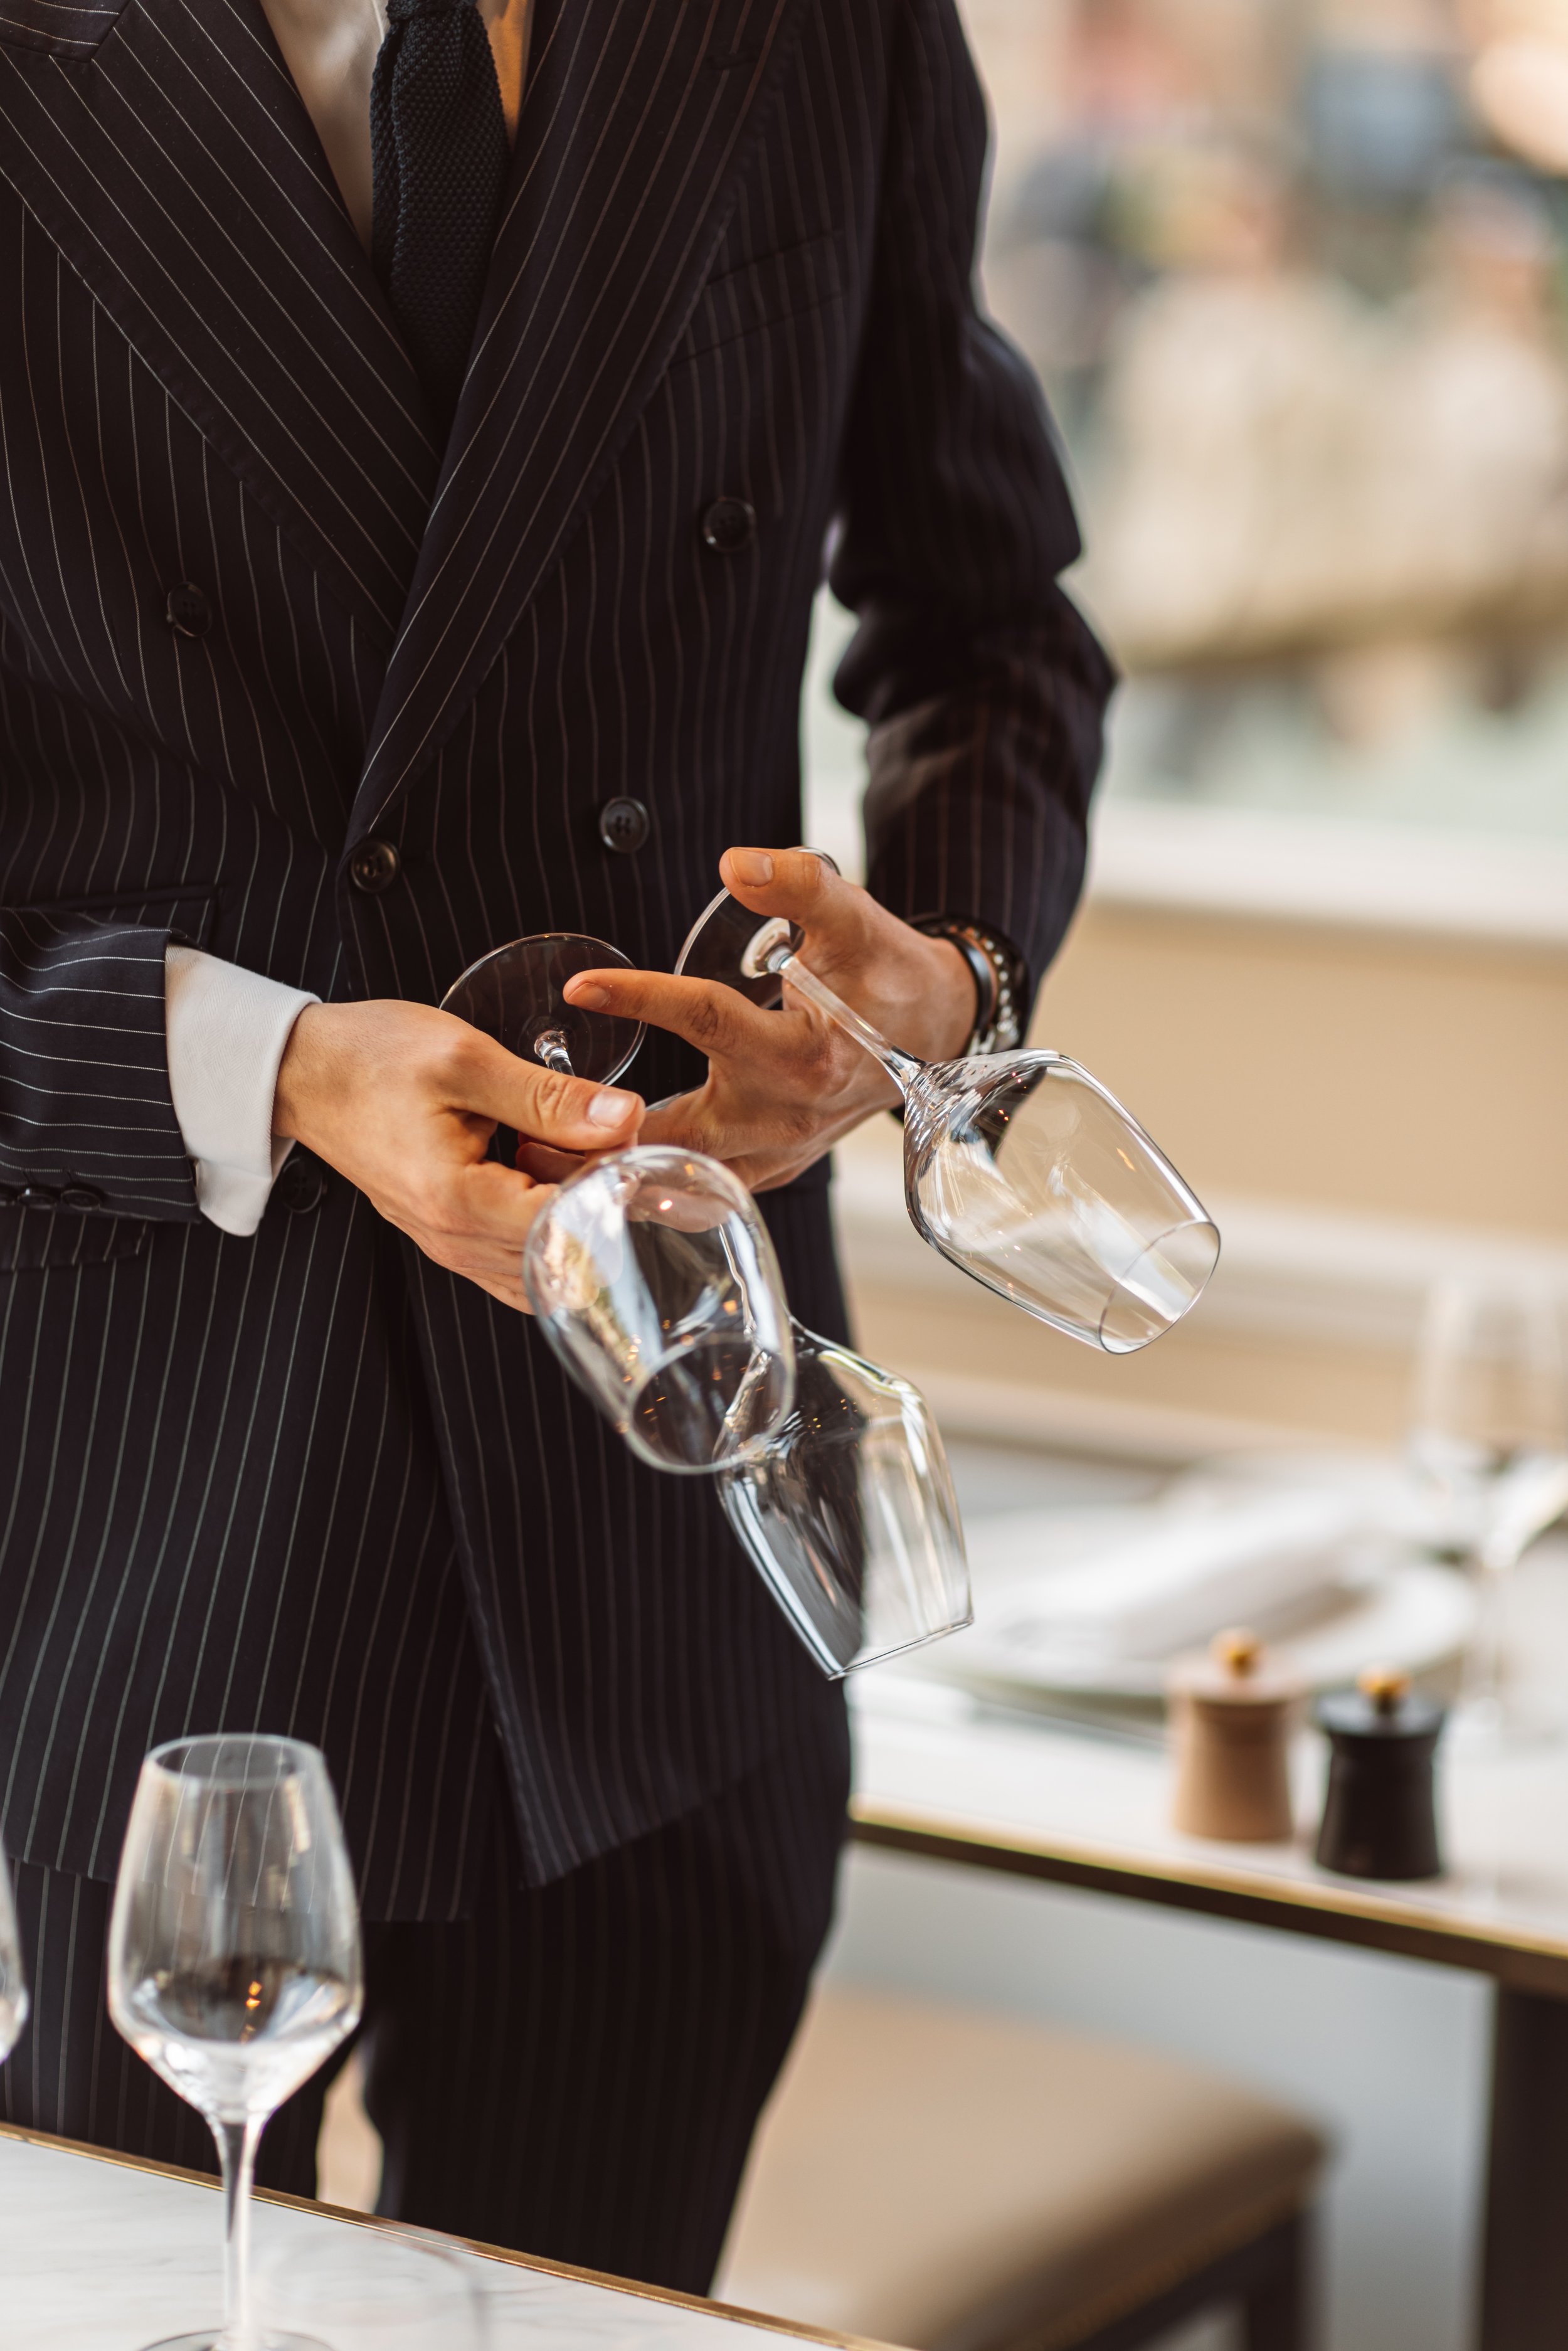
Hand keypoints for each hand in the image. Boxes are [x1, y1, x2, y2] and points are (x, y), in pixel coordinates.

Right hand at [273, 999, 642, 1309]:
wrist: (303, 1072)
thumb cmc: (370, 1059)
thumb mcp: (466, 1060)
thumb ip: (550, 1097)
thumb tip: (624, 1118)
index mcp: (459, 1202)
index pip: (570, 1226)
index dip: (614, 1186)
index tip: (628, 1140)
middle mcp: (453, 1240)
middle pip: (565, 1251)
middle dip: (600, 1198)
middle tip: (607, 1132)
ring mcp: (449, 1245)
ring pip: (544, 1261)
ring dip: (573, 1211)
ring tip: (574, 1147)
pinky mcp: (448, 1234)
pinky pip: (516, 1255)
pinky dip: (545, 1222)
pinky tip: (546, 1169)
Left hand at [560, 848, 975, 1191]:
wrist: (933, 1034)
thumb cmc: (887, 974)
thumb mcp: (856, 919)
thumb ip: (801, 885)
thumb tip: (735, 864)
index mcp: (804, 1056)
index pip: (710, 1022)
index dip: (643, 999)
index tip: (580, 986)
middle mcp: (784, 1117)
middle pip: (672, 1135)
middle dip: (599, 1140)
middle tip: (520, 1134)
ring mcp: (776, 1154)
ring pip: (679, 1177)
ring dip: (613, 1173)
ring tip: (535, 1162)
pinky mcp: (768, 1169)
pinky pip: (699, 1189)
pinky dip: (648, 1184)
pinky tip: (596, 1175)